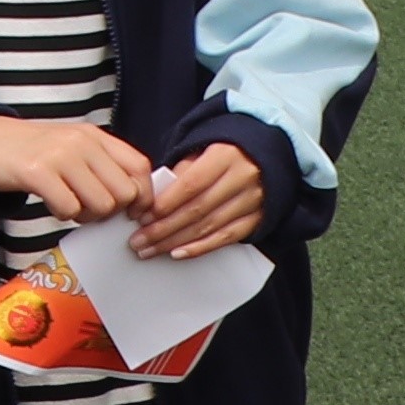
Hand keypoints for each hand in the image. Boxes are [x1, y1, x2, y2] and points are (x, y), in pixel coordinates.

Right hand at [0, 116, 150, 220]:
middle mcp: (81, 141)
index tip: (133, 212)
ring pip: (101, 204)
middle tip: (89, 208)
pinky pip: (69, 208)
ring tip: (69, 205)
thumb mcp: (74, 148)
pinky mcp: (37, 172)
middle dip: (111, 211)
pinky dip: (63, 215)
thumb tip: (138, 199)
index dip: (144, 196)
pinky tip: (52, 204)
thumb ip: (104, 165)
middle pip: (124, 192)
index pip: (139, 167)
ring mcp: (60, 155)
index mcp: (95, 135)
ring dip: (87, 215)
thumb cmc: (35, 153)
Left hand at [131, 139, 266, 258]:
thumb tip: (153, 198)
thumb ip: (181, 171)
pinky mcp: (257, 220)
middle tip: (138, 241)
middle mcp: (241, 179)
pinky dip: (199, 248)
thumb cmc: (225, 153)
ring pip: (208, 227)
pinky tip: (177, 253)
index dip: (165, 204)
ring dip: (175, 242)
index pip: (191, 185)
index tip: (141, 217)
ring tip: (151, 249)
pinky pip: (225, 238)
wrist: (265, 158)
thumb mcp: (202, 151)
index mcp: (225, 156)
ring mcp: (252, 202)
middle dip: (163, 229)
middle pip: (197, 210)